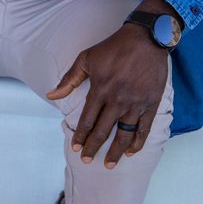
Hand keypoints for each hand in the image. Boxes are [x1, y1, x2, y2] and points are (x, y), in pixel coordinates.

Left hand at [46, 25, 167, 167]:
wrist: (146, 39)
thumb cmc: (113, 47)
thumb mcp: (86, 59)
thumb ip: (69, 79)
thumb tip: (51, 95)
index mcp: (100, 90)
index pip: (87, 120)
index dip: (81, 136)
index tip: (76, 148)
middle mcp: (117, 100)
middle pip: (103, 131)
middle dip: (93, 147)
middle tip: (87, 160)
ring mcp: (135, 103)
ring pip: (124, 134)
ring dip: (116, 151)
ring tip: (109, 164)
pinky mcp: (151, 103)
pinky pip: (144, 128)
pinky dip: (138, 142)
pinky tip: (131, 152)